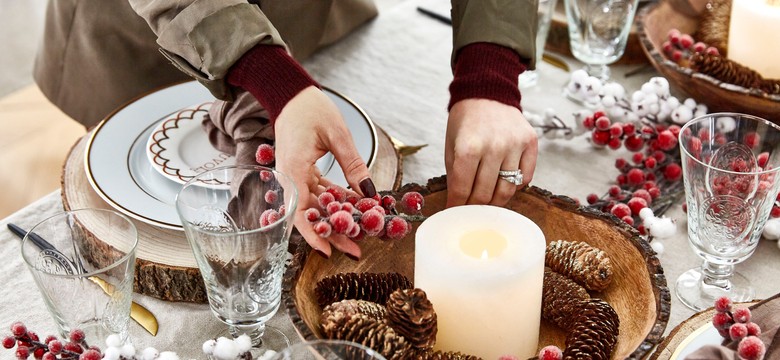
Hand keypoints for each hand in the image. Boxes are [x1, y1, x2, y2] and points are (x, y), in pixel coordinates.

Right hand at [274, 86, 372, 259]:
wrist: (292, 95)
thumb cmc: (310, 109)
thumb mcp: (337, 135)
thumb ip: (353, 164)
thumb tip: (369, 192)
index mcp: (293, 170)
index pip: (300, 214)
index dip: (314, 235)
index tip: (329, 252)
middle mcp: (289, 178)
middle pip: (310, 216)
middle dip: (332, 234)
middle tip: (356, 249)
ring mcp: (294, 176)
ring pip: (315, 206)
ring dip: (336, 219)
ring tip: (359, 231)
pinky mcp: (301, 172)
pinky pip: (317, 193)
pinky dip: (334, 201)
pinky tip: (354, 208)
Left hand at [445, 98, 537, 206]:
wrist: (486, 93)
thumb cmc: (465, 122)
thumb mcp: (451, 146)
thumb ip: (455, 175)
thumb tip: (457, 203)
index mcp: (468, 147)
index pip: (462, 189)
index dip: (456, 205)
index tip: (454, 213)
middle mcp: (494, 146)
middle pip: (485, 194)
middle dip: (474, 207)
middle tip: (469, 210)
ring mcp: (515, 145)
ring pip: (507, 190)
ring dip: (495, 201)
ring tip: (487, 202)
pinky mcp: (530, 143)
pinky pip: (525, 178)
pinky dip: (515, 186)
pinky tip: (504, 183)